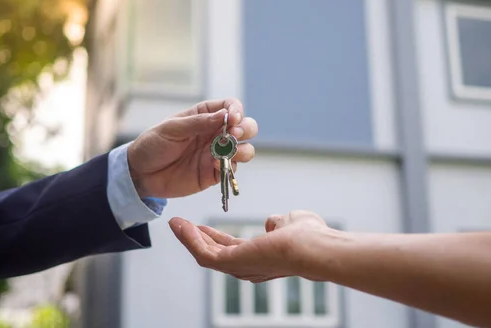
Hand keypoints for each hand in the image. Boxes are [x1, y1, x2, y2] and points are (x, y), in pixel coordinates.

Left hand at [127, 98, 257, 198]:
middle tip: (234, 134)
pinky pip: (232, 169)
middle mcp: (215, 133)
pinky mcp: (214, 173)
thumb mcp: (171, 128)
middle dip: (246, 129)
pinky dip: (230, 167)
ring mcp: (217, 154)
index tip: (232, 118)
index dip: (236, 110)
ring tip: (229, 151)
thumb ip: (198, 122)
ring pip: (245, 149)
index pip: (230, 106)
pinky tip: (216, 165)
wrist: (140, 173)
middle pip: (245, 127)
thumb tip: (224, 115)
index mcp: (205, 116)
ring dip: (243, 149)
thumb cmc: (153, 144)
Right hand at [169, 210, 343, 282]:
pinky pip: (204, 253)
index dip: (214, 237)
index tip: (201, 226)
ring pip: (205, 255)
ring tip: (175, 223)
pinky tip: (181, 226)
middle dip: (196, 238)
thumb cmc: (312, 237)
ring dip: (188, 238)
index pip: (231, 249)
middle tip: (180, 224)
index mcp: (261, 258)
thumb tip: (271, 222)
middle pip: (214, 254)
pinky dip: (190, 239)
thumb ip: (278, 223)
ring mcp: (239, 268)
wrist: (315, 248)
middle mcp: (248, 268)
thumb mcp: (290, 222)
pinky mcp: (231, 264)